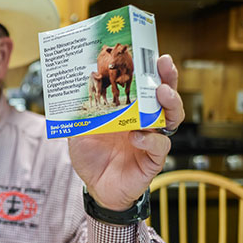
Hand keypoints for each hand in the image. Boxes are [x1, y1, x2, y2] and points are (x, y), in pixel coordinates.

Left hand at [69, 54, 183, 210]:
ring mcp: (151, 139)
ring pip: (172, 118)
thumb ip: (78, 114)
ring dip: (169, 103)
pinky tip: (137, 135)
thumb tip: (69, 93)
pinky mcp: (153, 159)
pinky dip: (150, 139)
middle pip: (165, 96)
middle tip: (163, 65)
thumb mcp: (79, 131)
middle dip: (168, 78)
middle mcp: (145, 122)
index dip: (152, 70)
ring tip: (160, 93)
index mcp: (130, 111)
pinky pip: (159, 146)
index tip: (152, 54)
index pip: (146, 86)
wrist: (95, 188)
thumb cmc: (92, 158)